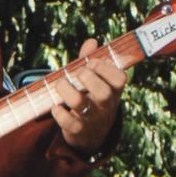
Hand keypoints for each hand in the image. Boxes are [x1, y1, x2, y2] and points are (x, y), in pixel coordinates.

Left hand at [51, 38, 126, 155]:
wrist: (90, 135)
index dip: (105, 68)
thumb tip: (91, 41)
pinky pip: (68, 122)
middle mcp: (106, 105)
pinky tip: (55, 106)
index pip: (120, 79)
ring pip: (80, 104)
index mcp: (113, 91)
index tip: (92, 62)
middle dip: (88, 78)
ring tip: (61, 84)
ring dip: (66, 90)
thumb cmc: (91, 99)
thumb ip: (90, 61)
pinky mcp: (77, 130)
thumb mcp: (95, 81)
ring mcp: (92, 118)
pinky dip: (58, 112)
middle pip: (103, 92)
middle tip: (78, 73)